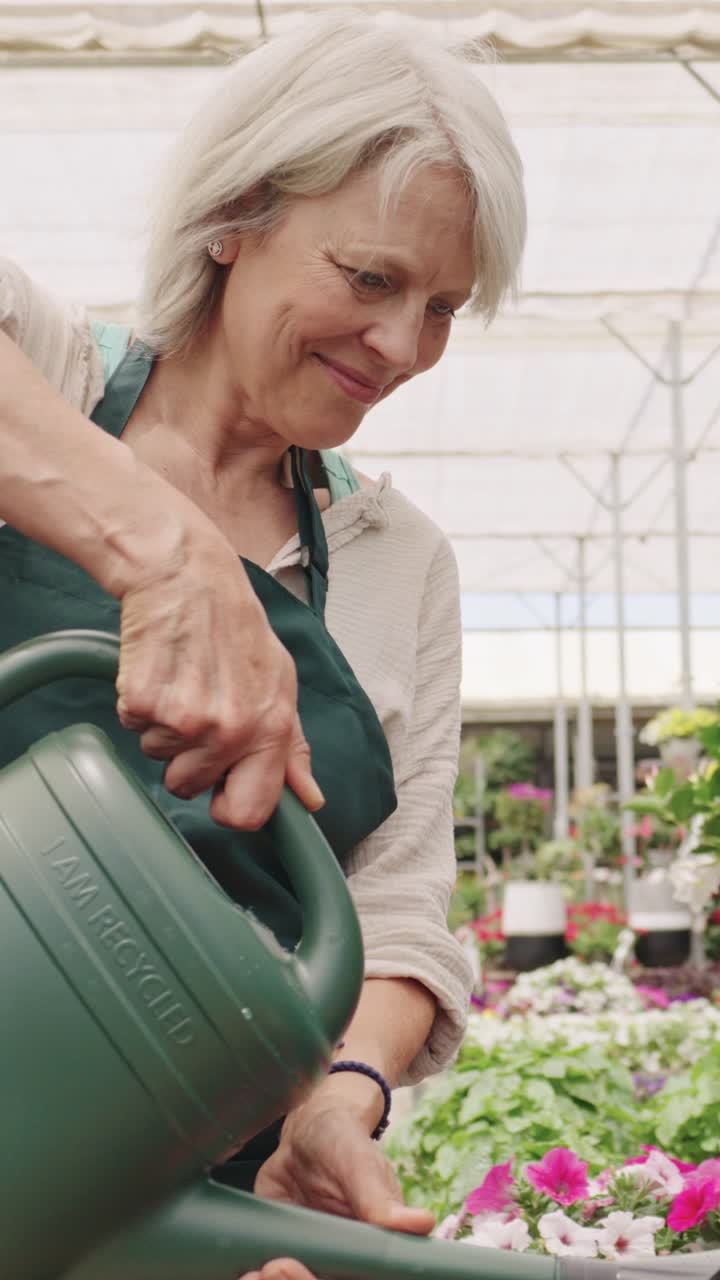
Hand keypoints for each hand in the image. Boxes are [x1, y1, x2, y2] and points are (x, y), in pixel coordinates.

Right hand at [114, 529, 323, 828]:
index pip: (249, 813)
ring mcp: (184, 719)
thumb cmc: (236, 627)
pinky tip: (159, 670)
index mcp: (270, 729)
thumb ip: (292, 746)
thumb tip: (309, 798)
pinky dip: (139, 703)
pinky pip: (132, 726)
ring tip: (180, 680)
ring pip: (157, 757)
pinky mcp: (143, 702)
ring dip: (163, 727)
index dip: (229, 806)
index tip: (220, 786)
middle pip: (189, 787)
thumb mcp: (280, 681)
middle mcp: (230, 730)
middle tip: (197, 705)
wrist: (188, 576)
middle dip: (187, 757)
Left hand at [235, 1086, 434, 1279]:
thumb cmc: (346, 1143)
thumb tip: (422, 1223)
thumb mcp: (361, 1165)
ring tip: (252, 1275)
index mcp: (372, 1252)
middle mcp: (343, 1264)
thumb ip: (380, 1199)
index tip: (297, 1271)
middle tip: (272, 1270)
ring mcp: (311, 1260)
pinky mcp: (282, 1252)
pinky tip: (244, 1272)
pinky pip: (270, 1277)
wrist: (309, 1129)